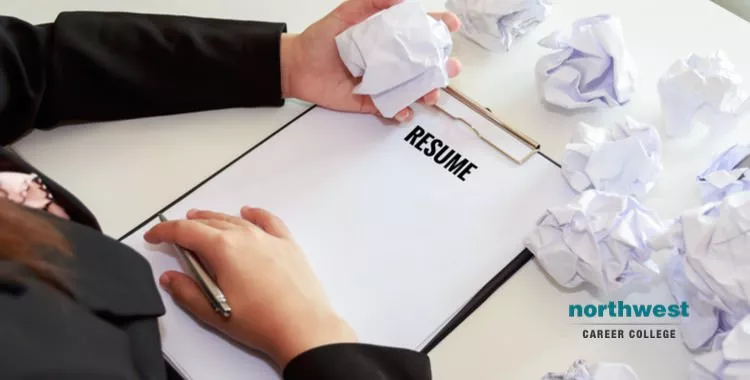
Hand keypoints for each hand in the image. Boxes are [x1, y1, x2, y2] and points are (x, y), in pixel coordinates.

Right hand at [144, 207, 356, 368]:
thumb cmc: (263, 321)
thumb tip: (171, 278)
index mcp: (224, 249)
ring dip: (216, 218)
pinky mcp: (287, 244)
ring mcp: (268, 238)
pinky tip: (248, 212)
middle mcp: (245, 236)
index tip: (154, 236)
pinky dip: (256, 214)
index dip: (165, 232)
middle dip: (188, 225)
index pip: (185, 231)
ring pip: (235, 220)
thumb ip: (187, 292)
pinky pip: (268, 221)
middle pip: (209, 222)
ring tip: (203, 219)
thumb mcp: (213, 312)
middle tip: (175, 232)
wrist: (303, 326)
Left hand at [280, 0, 461, 121]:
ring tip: (431, 94)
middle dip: (442, 67)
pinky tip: (404, 110)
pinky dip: (400, 112)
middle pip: (424, 64)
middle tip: (450, 67)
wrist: (297, 66)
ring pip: (413, 89)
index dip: (437, 28)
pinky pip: (391, 108)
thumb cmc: (320, 39)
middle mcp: (389, 60)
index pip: (419, 31)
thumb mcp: (346, 12)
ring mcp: (383, 82)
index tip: (450, 26)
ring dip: (427, 92)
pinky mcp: (371, 101)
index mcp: (387, 37)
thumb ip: (372, 2)